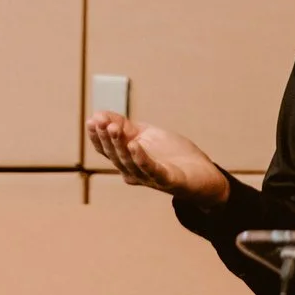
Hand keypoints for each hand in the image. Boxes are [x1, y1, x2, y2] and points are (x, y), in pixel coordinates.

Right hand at [86, 112, 230, 206]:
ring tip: (114, 128)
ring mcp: (150, 178)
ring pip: (129, 162)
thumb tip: (99, 114)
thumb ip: (126, 126)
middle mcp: (134, 172)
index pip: (107, 150)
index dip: (97, 136)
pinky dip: (142, 158)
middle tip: (99, 121)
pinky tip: (135, 145)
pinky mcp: (168, 180)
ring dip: (120, 145)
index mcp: (128, 161)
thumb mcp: (147, 134)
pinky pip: (152, 170)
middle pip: (115, 155)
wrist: (203, 174)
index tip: (91, 120)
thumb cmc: (173, 155)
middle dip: (106, 138)